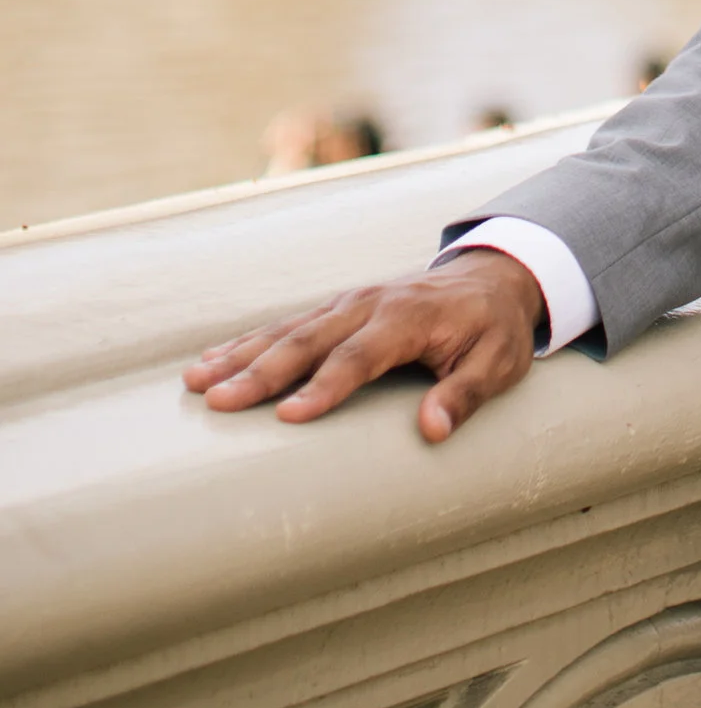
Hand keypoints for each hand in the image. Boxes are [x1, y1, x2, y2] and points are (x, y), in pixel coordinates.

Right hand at [181, 248, 543, 444]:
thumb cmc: (494, 329)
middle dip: (261, 372)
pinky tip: (213, 360)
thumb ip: (465, 395)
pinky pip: (288, 324)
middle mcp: (370, 304)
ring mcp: (350, 303)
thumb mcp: (498, 363)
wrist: (494, 276)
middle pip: (309, 341)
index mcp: (409, 318)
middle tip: (215, 399)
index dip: (323, 388)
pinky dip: (249, 341)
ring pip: (288, 330)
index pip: (359, 357)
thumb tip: (433, 430)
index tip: (286, 416)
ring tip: (195, 381)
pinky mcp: (338, 307)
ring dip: (241, 355)